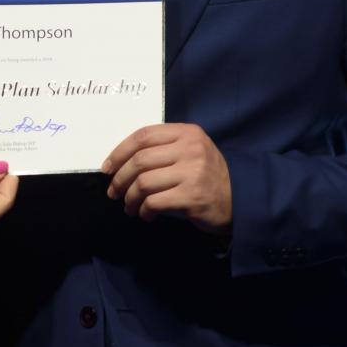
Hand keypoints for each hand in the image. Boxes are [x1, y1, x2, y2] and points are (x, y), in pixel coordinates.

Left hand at [101, 123, 231, 232]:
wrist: (239, 198)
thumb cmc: (206, 175)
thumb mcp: (191, 151)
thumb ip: (163, 148)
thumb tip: (120, 161)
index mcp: (187, 133)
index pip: (143, 136)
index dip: (119, 152)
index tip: (107, 168)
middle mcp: (191, 149)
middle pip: (139, 160)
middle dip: (120, 178)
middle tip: (113, 192)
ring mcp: (193, 172)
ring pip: (143, 183)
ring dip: (129, 197)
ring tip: (129, 206)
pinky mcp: (192, 196)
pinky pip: (154, 202)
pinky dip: (144, 210)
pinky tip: (145, 214)